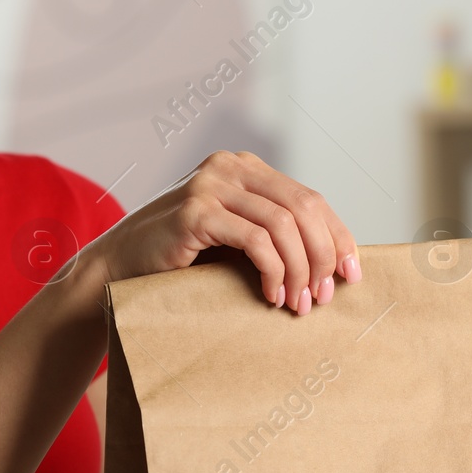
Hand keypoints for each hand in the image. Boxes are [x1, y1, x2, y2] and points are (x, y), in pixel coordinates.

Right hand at [84, 150, 359, 315]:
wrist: (118, 269)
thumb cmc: (179, 262)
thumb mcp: (232, 240)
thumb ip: (270, 234)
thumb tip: (331, 262)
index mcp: (244, 169)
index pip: (310, 198)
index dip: (338, 236)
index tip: (353, 274)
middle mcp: (229, 168)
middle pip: (304, 208)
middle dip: (322, 256)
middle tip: (325, 297)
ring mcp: (210, 185)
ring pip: (284, 225)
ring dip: (300, 270)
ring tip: (299, 305)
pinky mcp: (195, 212)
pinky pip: (256, 240)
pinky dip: (273, 271)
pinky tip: (271, 296)